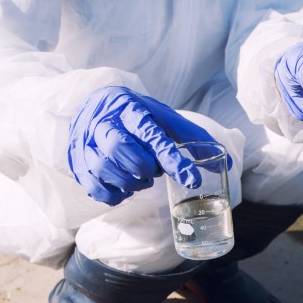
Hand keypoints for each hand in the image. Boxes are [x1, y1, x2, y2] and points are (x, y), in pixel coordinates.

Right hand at [67, 86, 216, 205]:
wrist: (94, 106)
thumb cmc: (136, 116)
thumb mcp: (163, 118)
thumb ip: (193, 139)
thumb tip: (225, 162)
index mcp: (130, 110)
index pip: (153, 135)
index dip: (173, 160)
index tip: (192, 179)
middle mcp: (103, 124)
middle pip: (120, 149)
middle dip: (143, 168)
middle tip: (153, 171)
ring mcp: (86, 144)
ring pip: (104, 169)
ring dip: (130, 182)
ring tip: (141, 178)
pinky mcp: (77, 163)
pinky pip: (94, 188)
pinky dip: (115, 195)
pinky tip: (125, 188)